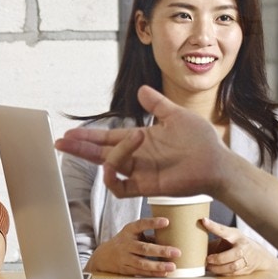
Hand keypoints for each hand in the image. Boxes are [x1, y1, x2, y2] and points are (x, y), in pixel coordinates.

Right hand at [56, 86, 232, 202]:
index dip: (89, 135)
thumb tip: (141, 90)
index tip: (71, 132)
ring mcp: (140, 172)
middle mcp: (136, 156)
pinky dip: (111, 178)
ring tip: (115, 142)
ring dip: (102, 156)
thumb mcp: (176, 115)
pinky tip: (108, 166)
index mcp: (140, 139)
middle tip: (61, 143)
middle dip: (80, 148)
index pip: (108, 137)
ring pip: (107, 167)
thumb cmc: (201, 140)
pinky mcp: (146, 186)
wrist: (217, 162)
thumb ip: (157, 104)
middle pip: (100, 152)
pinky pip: (120, 188)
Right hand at [90, 217, 181, 275]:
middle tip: (177, 252)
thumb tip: (172, 236)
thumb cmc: (124, 242)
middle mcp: (126, 244)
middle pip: (144, 248)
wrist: (103, 256)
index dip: (153, 223)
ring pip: (142, 263)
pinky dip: (152, 273)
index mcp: (129, 231)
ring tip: (172, 267)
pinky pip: (140, 272)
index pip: (141, 224)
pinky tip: (163, 273)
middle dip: (161, 251)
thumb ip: (149, 235)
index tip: (166, 221)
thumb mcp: (133, 233)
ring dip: (158, 266)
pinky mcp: (126, 269)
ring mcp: (125, 258)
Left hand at [202, 219, 277, 278]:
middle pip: (234, 254)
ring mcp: (246, 259)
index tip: (204, 221)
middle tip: (208, 259)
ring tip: (209, 266)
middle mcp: (243, 246)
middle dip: (219, 258)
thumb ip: (217, 235)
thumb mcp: (230, 235)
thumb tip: (194, 235)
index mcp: (235, 235)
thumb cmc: (237, 244)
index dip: (213, 226)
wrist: (258, 255)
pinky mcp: (246, 269)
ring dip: (218, 268)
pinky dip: (223, 273)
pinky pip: (233, 274)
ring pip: (233, 266)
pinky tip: (216, 270)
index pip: (224, 230)